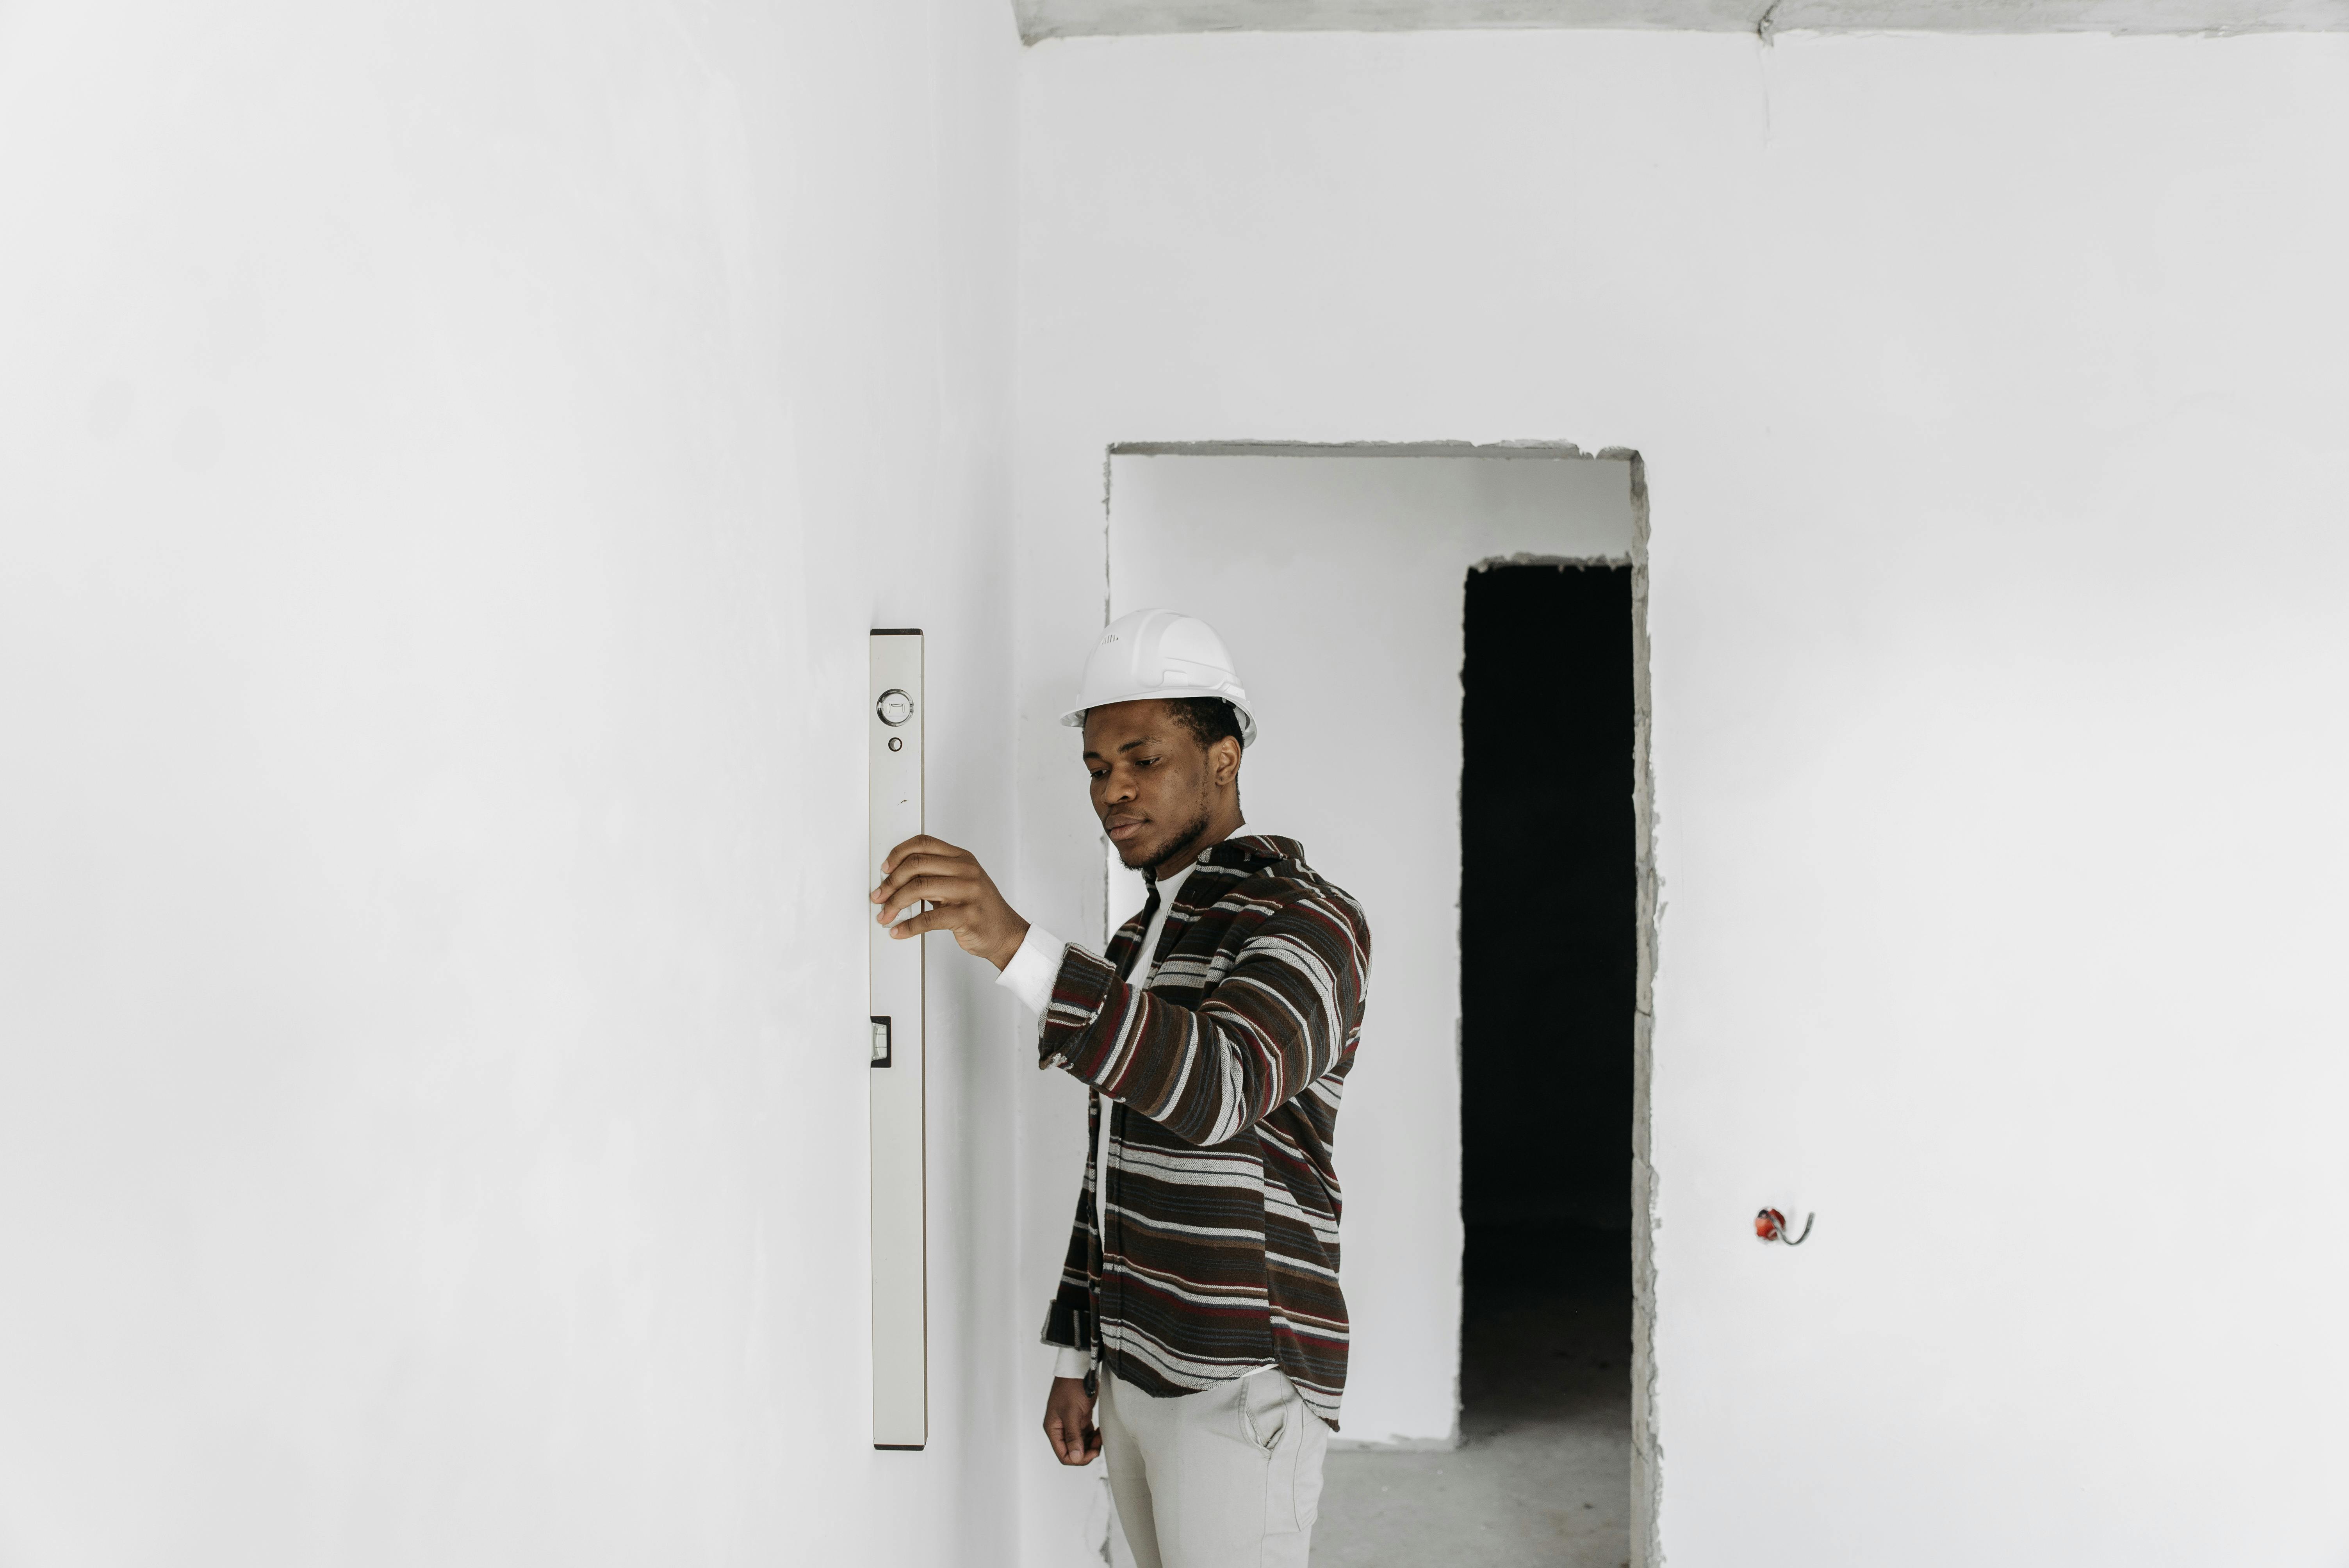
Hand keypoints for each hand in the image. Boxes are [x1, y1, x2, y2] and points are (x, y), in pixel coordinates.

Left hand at [870, 835, 1029, 969]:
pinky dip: (908, 926)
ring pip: (919, 888)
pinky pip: (928, 918)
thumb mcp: (961, 882)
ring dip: (895, 903)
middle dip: (890, 882)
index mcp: (962, 858)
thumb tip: (896, 878)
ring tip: (885, 915)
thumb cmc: (979, 909)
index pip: (924, 843)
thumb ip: (936, 874)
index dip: (898, 853)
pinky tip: (899, 931)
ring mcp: (968, 892)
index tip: (884, 869)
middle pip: (917, 864)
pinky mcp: (967, 915)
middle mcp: (966, 870)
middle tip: (879, 896)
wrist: (1006, 934)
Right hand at [1042, 1375, 1100, 1465]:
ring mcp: (1070, 1424)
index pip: (1063, 1455)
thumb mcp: (1071, 1412)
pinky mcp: (1079, 1419)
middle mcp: (1060, 1429)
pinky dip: (1094, 1436)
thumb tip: (1075, 1457)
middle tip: (1099, 1443)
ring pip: (1081, 1444)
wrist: (1079, 1369)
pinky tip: (1100, 1431)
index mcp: (1053, 1429)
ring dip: (1092, 1444)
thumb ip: (1073, 1436)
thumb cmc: (1071, 1388)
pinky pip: (1087, 1435)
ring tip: (1101, 1435)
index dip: (1078, 1458)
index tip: (1092, 1453)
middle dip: (1087, 1451)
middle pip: (1073, 1451)